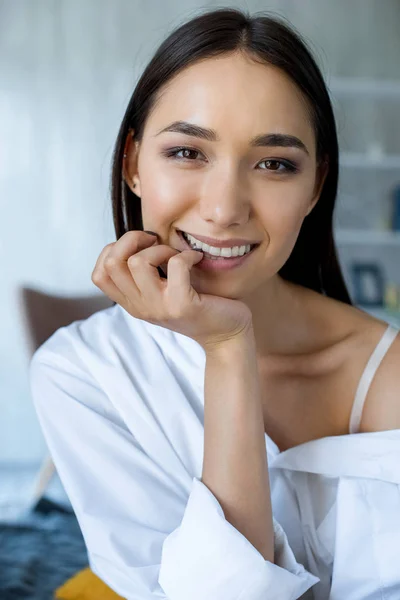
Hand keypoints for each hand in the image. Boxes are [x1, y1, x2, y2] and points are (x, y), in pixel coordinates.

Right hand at [91, 230, 253, 351]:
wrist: (226, 335)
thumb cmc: (197, 305)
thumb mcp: (162, 292)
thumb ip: (144, 275)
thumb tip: (136, 239)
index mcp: (132, 303)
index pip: (99, 274)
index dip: (114, 250)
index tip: (140, 247)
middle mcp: (140, 307)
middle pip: (112, 263)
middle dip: (132, 240)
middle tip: (156, 243)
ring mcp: (159, 308)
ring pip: (137, 262)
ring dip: (159, 249)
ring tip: (176, 255)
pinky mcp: (182, 305)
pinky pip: (175, 264)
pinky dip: (187, 254)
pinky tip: (197, 259)